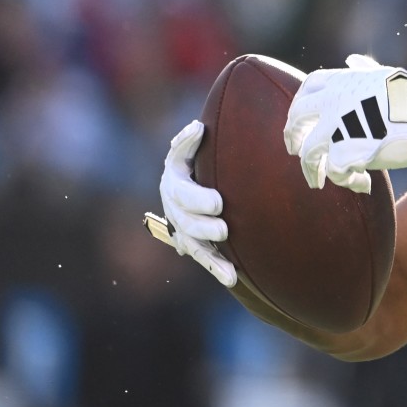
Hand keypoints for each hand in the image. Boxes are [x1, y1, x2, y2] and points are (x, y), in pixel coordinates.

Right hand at [151, 120, 236, 286]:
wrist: (194, 182)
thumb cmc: (195, 159)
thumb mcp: (186, 149)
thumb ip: (187, 142)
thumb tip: (197, 128)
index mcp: (174, 183)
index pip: (182, 193)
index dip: (198, 199)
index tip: (219, 203)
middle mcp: (175, 209)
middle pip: (185, 222)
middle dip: (204, 227)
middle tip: (224, 229)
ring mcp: (184, 229)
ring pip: (193, 245)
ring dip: (211, 256)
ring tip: (230, 270)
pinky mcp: (196, 243)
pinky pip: (205, 257)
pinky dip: (217, 268)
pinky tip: (232, 278)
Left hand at [284, 54, 406, 193]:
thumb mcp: (384, 75)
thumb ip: (363, 70)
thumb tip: (352, 60)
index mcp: (340, 82)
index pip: (306, 90)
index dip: (298, 106)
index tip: (299, 119)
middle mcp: (331, 102)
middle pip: (296, 119)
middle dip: (292, 137)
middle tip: (295, 150)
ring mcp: (336, 127)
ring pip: (309, 154)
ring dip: (311, 170)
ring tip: (317, 181)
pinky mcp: (347, 152)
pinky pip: (335, 172)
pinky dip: (346, 181)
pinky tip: (361, 184)